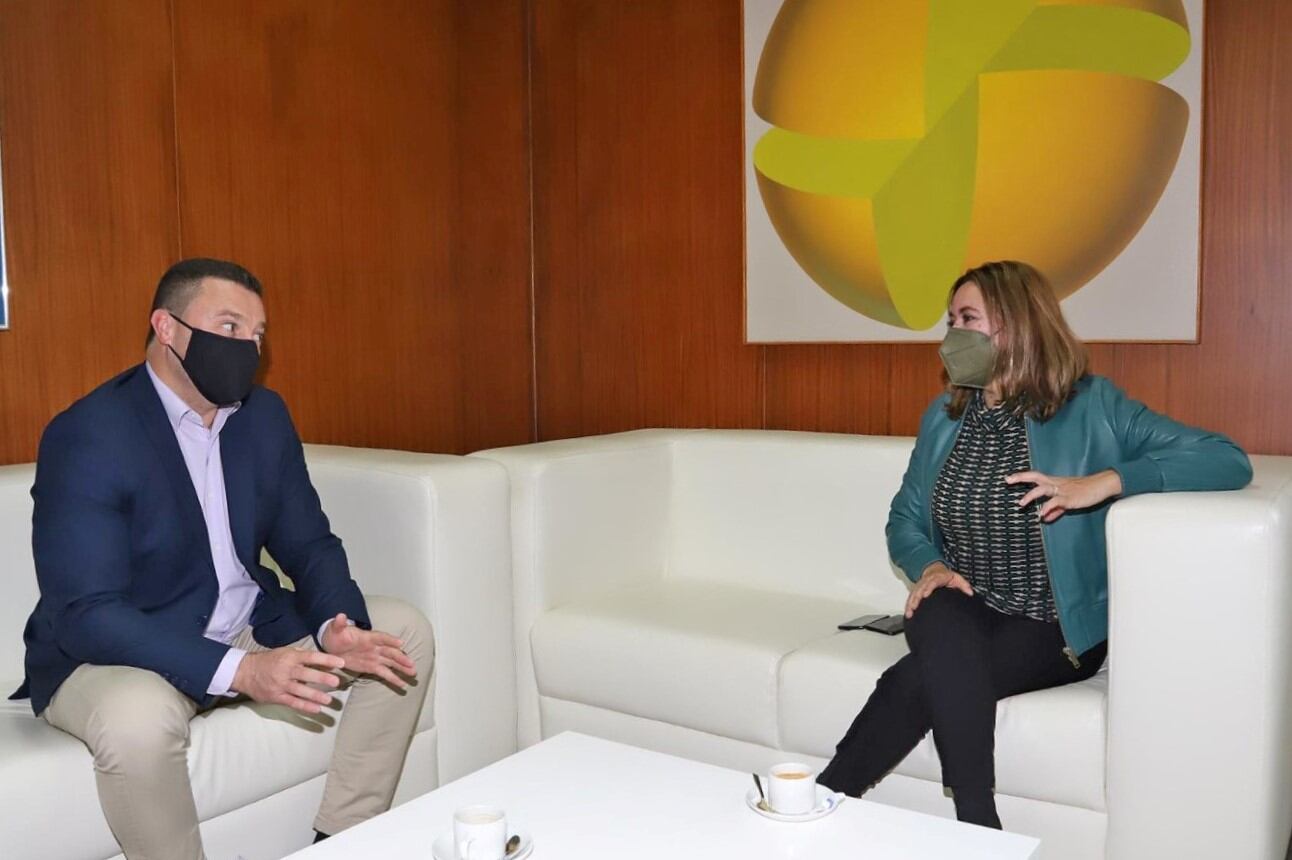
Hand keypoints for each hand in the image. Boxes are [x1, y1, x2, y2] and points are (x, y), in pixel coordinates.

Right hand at [231, 647, 344, 714]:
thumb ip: (303, 656)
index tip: (340, 662)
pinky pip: (293, 702)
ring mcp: (281, 685)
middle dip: (322, 678)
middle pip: (306, 674)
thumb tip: (324, 661)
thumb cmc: (270, 660)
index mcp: (290, 657)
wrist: (246, 672)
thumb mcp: (286, 652)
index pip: (311, 657)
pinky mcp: (277, 697)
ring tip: (329, 700)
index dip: (326, 659)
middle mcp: (286, 670)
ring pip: (301, 691)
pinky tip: (316, 709)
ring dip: (316, 696)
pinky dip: (305, 706)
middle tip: (336, 681)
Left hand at [320, 613, 416, 689]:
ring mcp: (375, 657)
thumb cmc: (336, 635)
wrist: (333, 646)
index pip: (381, 637)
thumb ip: (339, 624)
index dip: (390, 640)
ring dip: (402, 667)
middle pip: (390, 651)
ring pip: (391, 662)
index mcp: (367, 636)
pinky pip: (385, 673)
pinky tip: (402, 684)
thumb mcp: (335, 629)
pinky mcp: (372, 667)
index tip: (400, 643)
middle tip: (411, 663)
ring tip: (413, 673)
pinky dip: (393, 678)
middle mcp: (375, 647)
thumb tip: (340, 615)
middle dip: (401, 657)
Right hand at [905, 562, 973, 617]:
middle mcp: (926, 581)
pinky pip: (911, 597)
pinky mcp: (916, 590)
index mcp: (936, 578)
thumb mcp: (956, 577)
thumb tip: (970, 592)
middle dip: (915, 598)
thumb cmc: (945, 576)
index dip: (927, 588)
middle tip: (914, 607)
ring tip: (909, 613)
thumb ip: (963, 585)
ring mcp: (920, 586)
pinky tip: (908, 613)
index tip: (925, 595)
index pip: (931, 583)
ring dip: (910, 604)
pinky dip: (908, 605)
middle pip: (919, 589)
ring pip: (913, 594)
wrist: (934, 569)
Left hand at [1006, 469, 1122, 522]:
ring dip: (1030, 496)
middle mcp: (1056, 483)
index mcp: (1054, 482)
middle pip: (1036, 476)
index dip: (1022, 476)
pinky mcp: (1070, 497)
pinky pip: (1056, 501)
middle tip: (1008, 480)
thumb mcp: (1067, 502)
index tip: (1009, 478)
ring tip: (1021, 504)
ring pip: (1043, 489)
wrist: (1102, 485)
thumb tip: (1044, 518)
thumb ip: (1055, 510)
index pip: (1036, 476)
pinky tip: (1041, 514)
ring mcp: (1062, 490)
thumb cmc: (1085, 491)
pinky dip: (1047, 508)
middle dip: (1021, 477)